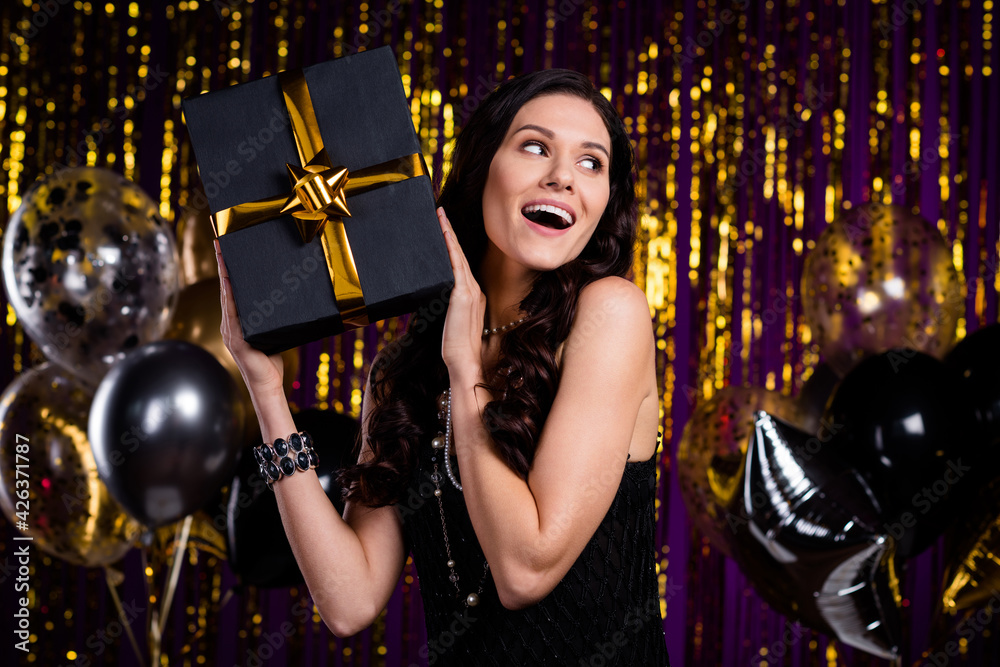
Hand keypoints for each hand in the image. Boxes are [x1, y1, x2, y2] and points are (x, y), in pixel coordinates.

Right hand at [215, 239, 285, 397]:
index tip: (225, 247)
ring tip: (223, 253)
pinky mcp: (235, 339)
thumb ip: (272, 317)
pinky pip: (232, 314)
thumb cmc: (271, 360)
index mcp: (237, 321)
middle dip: (223, 264)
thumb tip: (287, 298)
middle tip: (221, 241)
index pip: (231, 290)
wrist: (268, 385)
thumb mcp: (272, 332)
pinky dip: (230, 297)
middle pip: (225, 288)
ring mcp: (229, 331)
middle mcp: (229, 323)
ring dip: (224, 274)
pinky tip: (229, 282)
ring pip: (226, 297)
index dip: (227, 268)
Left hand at [437, 207, 485, 381]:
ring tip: (440, 216)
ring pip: (458, 255)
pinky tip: (444, 235)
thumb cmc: (454, 346)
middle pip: (460, 254)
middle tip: (440, 212)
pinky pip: (456, 265)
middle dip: (450, 232)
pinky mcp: (463, 295)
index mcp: (473, 295)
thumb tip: (431, 294)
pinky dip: (451, 248)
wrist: (463, 359)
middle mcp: (475, 289)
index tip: (445, 228)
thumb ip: (445, 306)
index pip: (460, 264)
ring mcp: (471, 291)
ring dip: (448, 234)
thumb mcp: (449, 321)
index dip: (452, 245)